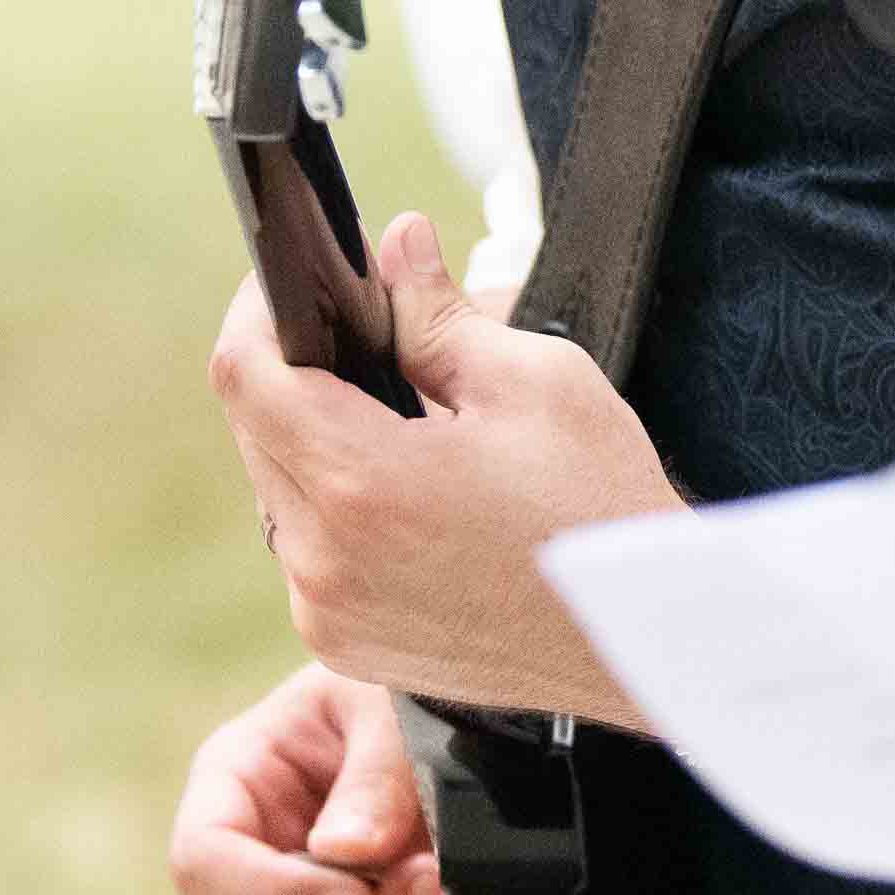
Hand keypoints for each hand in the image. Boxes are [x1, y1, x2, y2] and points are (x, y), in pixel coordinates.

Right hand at [170, 660, 444, 894]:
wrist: (461, 715)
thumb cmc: (405, 687)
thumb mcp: (387, 704)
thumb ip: (373, 774)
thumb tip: (346, 856)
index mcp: (236, 784)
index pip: (202, 865)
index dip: (271, 892)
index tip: (356, 886)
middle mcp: (255, 861)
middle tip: (434, 879)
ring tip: (449, 894)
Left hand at [210, 215, 672, 714]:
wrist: (647, 634)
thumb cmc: (603, 513)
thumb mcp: (535, 380)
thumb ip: (438, 312)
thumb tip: (397, 247)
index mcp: (361, 481)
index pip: (246, 373)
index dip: (258, 312)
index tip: (290, 288)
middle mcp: (325, 558)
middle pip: (256, 431)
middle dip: (296, 377)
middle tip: (368, 350)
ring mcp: (328, 612)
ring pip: (277, 496)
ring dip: (314, 450)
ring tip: (399, 434)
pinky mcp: (346, 646)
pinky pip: (306, 558)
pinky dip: (336, 519)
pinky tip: (408, 504)